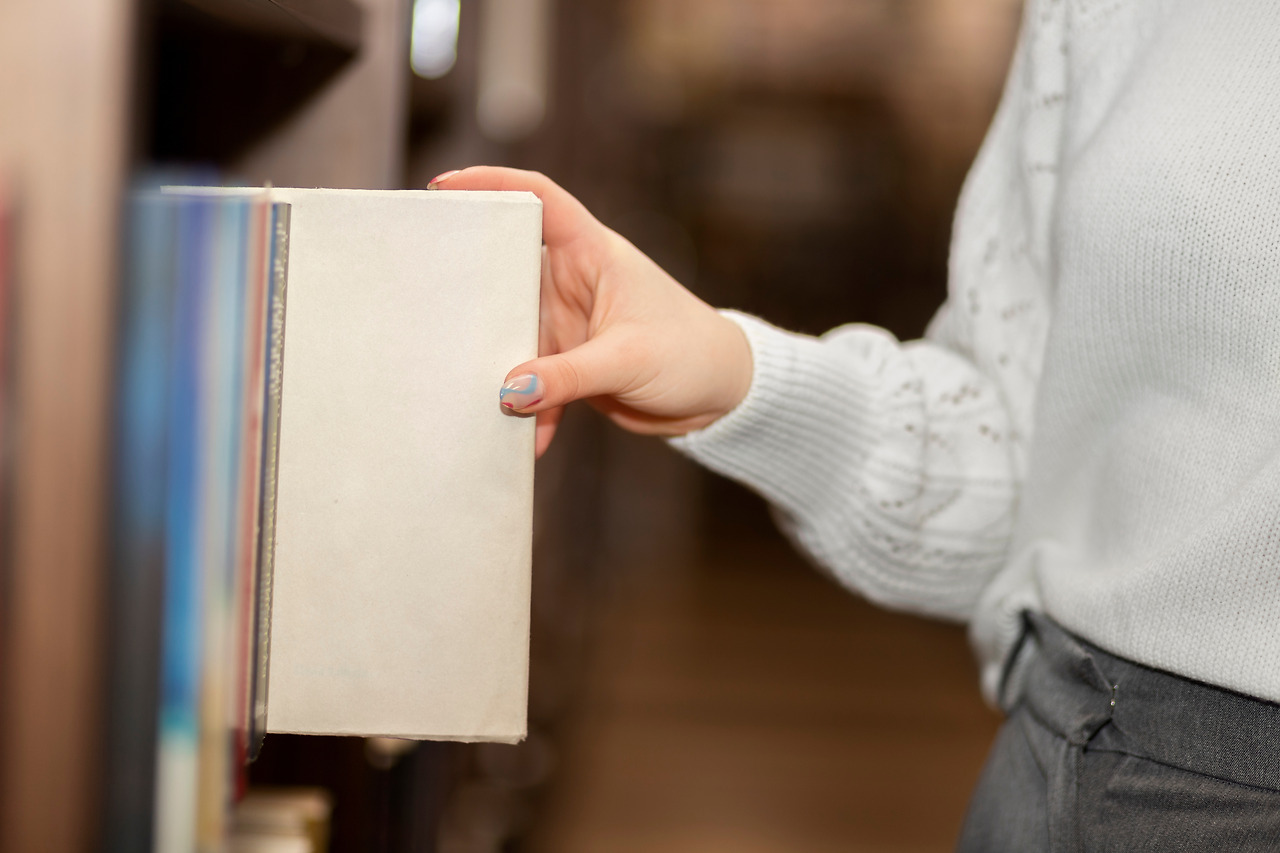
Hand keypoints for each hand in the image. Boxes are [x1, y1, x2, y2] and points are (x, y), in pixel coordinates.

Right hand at [430, 167, 751, 456]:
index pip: (541, 199)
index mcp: (594, 254)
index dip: (493, 184)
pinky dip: (530, 408)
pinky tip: (525, 440)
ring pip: (514, 332)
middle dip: (471, 283)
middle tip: (424, 299)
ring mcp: (570, 322)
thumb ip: (568, 376)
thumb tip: (509, 392)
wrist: (721, 396)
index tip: (444, 188)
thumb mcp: (628, 360)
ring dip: (496, 361)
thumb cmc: (691, 355)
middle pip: (508, 266)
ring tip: (465, 387)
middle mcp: (575, 281)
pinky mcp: (571, 362)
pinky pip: (535, 380)